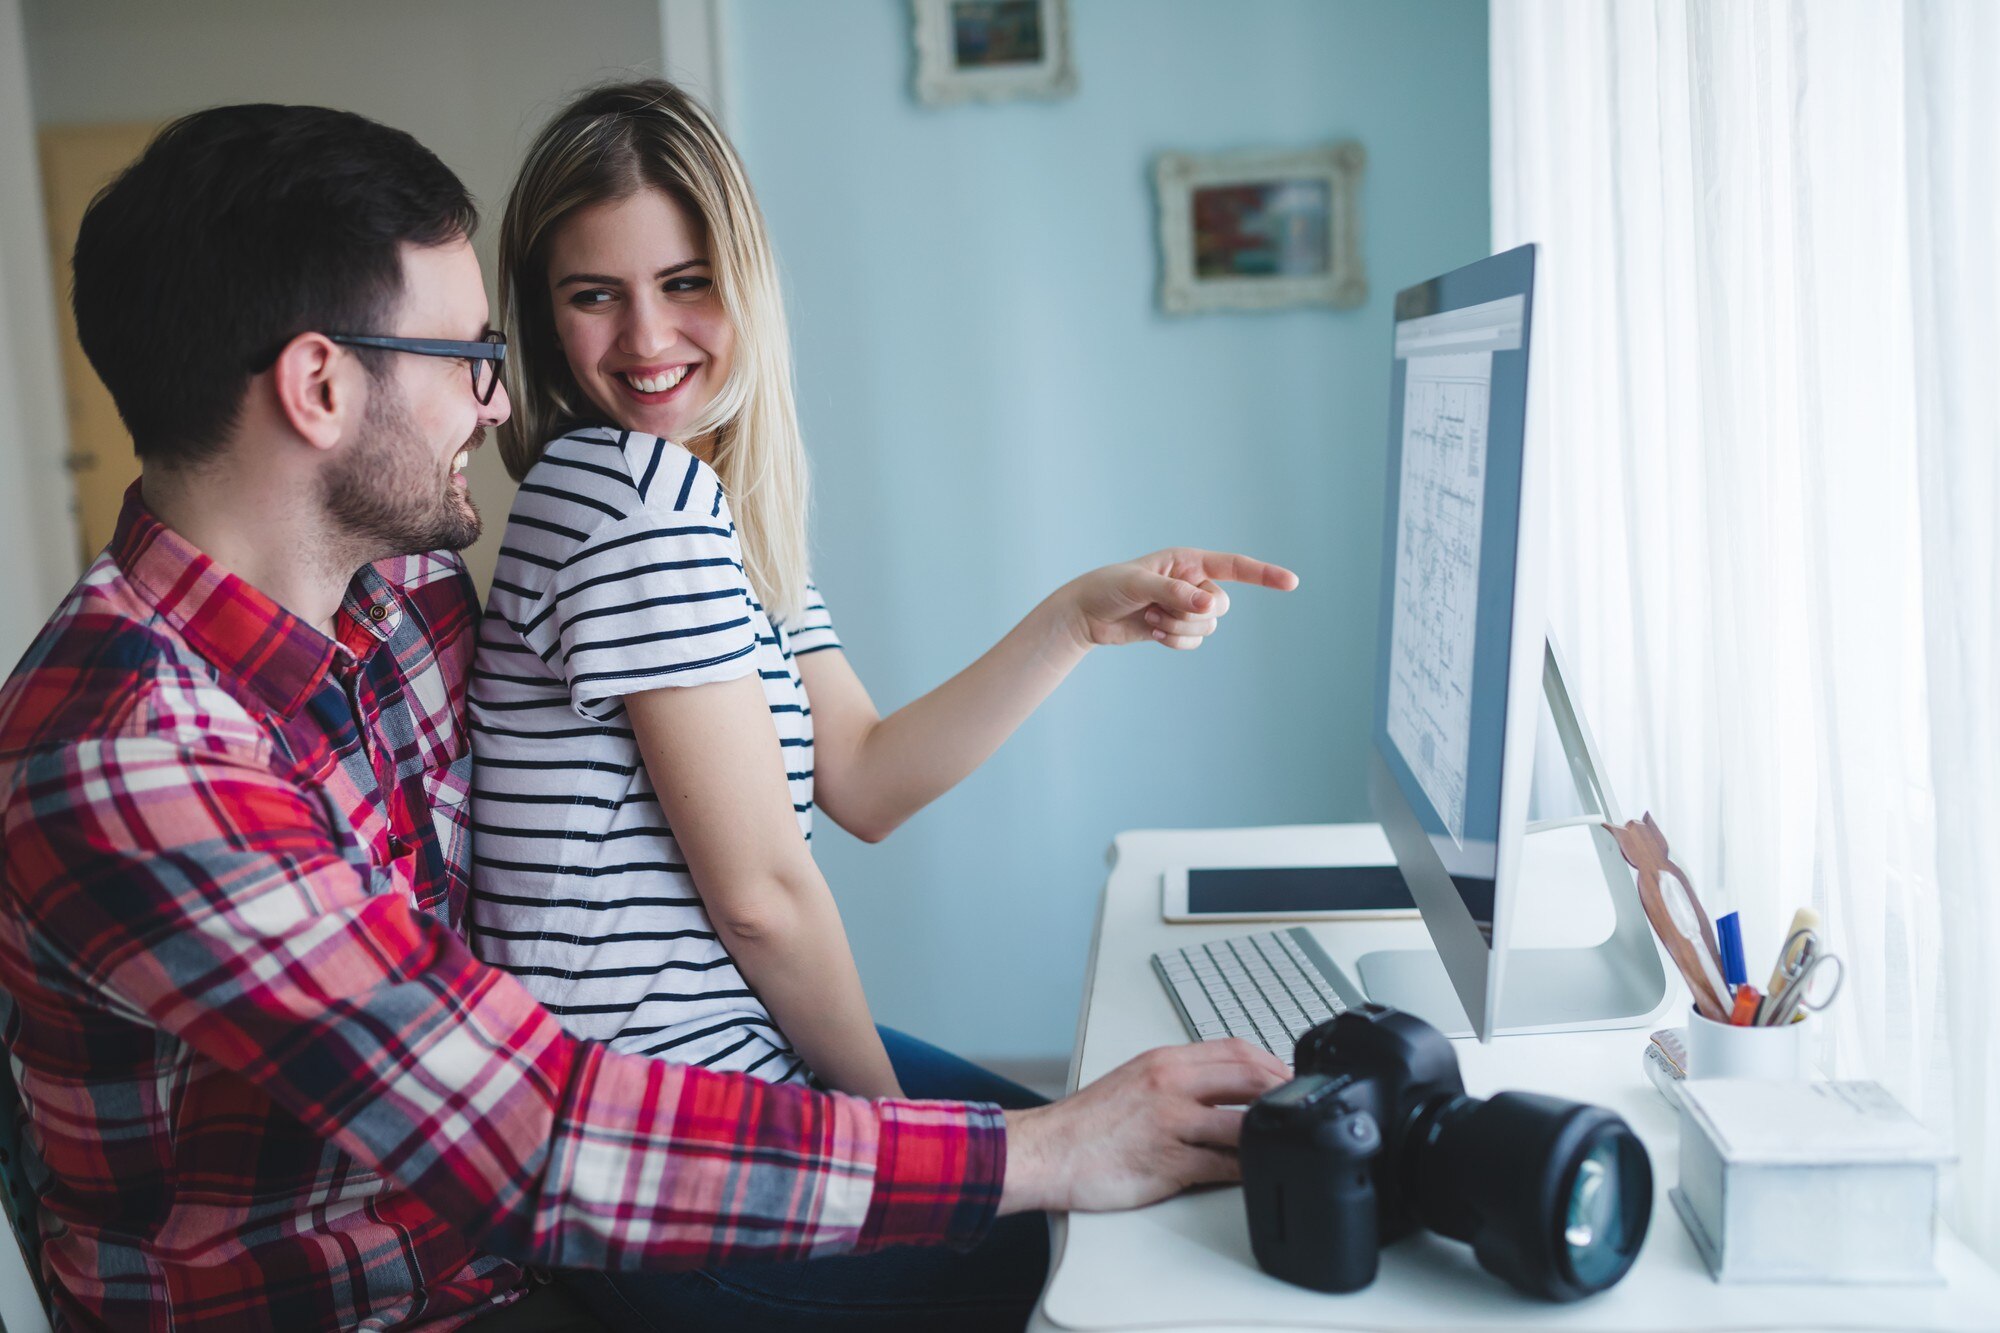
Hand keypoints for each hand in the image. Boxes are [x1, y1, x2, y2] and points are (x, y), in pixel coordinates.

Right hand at [997, 1040, 1290, 1214]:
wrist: (1046, 1151)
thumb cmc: (1087, 1123)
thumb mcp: (1136, 1080)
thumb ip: (1180, 1079)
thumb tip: (1226, 1087)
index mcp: (1164, 1061)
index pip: (1235, 1049)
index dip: (1272, 1063)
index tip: (1289, 1079)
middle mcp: (1169, 1085)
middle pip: (1249, 1078)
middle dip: (1282, 1094)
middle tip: (1299, 1109)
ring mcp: (1170, 1123)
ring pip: (1243, 1122)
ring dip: (1271, 1133)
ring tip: (1286, 1141)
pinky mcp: (1168, 1162)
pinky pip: (1224, 1165)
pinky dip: (1247, 1169)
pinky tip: (1258, 1172)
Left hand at [1059, 548, 1298, 652]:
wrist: (1086, 613)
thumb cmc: (1109, 587)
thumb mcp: (1140, 585)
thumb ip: (1175, 593)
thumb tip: (1209, 606)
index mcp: (1188, 561)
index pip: (1235, 566)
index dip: (1264, 575)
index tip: (1292, 583)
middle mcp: (1193, 583)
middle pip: (1221, 606)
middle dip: (1194, 614)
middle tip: (1161, 608)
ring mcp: (1186, 607)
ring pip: (1208, 627)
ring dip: (1181, 629)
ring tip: (1152, 619)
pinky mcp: (1177, 628)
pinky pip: (1195, 641)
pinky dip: (1176, 641)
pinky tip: (1153, 632)